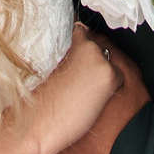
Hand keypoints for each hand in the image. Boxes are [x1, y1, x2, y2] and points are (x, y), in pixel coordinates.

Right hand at [0, 33, 124, 153]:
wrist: (35, 122)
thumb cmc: (35, 97)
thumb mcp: (46, 64)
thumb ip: (63, 52)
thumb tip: (75, 51)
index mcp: (66, 36)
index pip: (82, 30)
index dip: (81, 47)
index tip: (76, 61)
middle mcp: (84, 41)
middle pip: (98, 46)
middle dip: (93, 60)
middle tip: (78, 82)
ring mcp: (99, 57)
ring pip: (109, 61)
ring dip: (101, 73)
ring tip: (82, 91)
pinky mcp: (110, 74)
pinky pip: (119, 77)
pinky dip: (111, 87)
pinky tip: (93, 98)